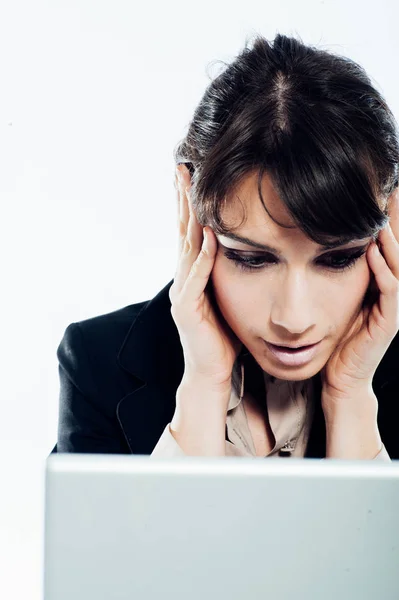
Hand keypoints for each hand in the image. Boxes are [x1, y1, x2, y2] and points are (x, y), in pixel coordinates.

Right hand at [169, 164, 242, 397]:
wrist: (212, 371)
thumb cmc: (223, 335)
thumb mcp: (228, 295)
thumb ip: (226, 271)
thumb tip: (239, 245)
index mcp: (194, 273)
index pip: (191, 230)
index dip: (190, 202)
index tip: (192, 173)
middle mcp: (184, 278)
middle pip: (183, 230)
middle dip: (181, 198)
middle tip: (180, 167)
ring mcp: (182, 293)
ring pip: (185, 247)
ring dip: (187, 218)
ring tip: (188, 190)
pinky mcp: (187, 310)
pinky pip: (195, 279)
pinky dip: (202, 257)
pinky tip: (208, 237)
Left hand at [320, 187, 398, 412]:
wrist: (338, 378)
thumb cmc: (334, 338)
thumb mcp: (334, 298)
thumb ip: (335, 272)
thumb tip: (316, 243)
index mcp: (380, 284)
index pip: (387, 245)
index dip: (386, 219)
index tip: (377, 189)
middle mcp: (391, 292)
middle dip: (397, 220)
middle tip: (393, 189)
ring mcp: (393, 307)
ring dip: (394, 238)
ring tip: (386, 211)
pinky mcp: (389, 323)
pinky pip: (391, 290)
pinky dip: (384, 269)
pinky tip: (374, 251)